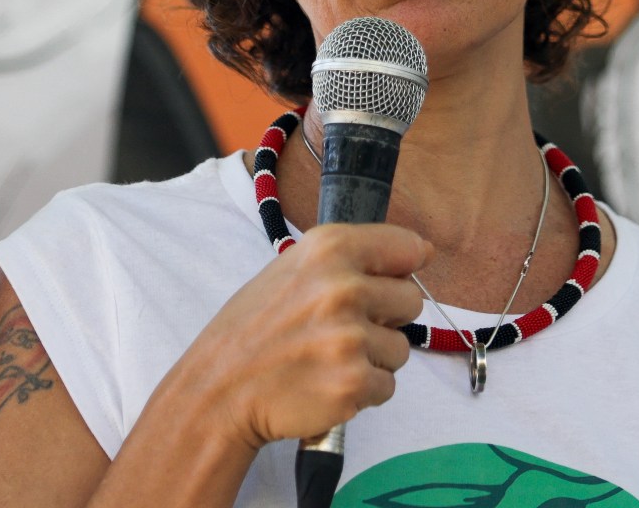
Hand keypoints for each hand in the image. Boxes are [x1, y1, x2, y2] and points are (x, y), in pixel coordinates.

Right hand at [166, 223, 430, 451]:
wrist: (218, 390)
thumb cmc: (254, 330)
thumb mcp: (293, 269)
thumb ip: (351, 259)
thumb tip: (420, 253)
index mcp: (330, 250)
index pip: (406, 247)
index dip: (405, 267)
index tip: (395, 278)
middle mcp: (344, 287)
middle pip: (411, 300)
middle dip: (387, 318)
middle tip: (344, 329)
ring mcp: (350, 337)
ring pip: (401, 348)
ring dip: (373, 359)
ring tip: (329, 359)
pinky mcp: (353, 382)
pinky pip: (387, 385)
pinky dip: (363, 391)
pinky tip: (327, 383)